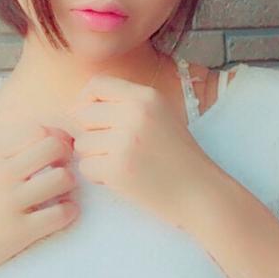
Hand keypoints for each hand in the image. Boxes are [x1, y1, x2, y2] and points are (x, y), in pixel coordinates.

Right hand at [0, 120, 79, 277]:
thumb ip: (7, 155)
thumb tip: (46, 136)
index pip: (38, 131)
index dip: (54, 140)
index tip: (54, 154)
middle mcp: (1, 175)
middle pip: (54, 147)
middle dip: (66, 157)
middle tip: (63, 170)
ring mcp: (10, 203)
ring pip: (62, 178)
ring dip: (70, 185)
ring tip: (61, 194)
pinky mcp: (19, 232)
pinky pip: (60, 214)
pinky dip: (69, 212)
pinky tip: (62, 214)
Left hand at [65, 73, 214, 229]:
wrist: (199, 192)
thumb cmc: (177, 156)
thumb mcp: (160, 115)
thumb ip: (126, 105)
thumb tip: (79, 107)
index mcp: (146, 96)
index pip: (97, 85)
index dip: (87, 101)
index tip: (93, 119)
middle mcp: (134, 114)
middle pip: (83, 115)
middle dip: (90, 134)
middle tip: (111, 149)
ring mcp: (124, 141)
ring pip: (81, 143)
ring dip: (94, 157)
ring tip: (121, 164)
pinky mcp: (117, 169)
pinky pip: (85, 167)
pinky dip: (97, 177)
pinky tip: (120, 178)